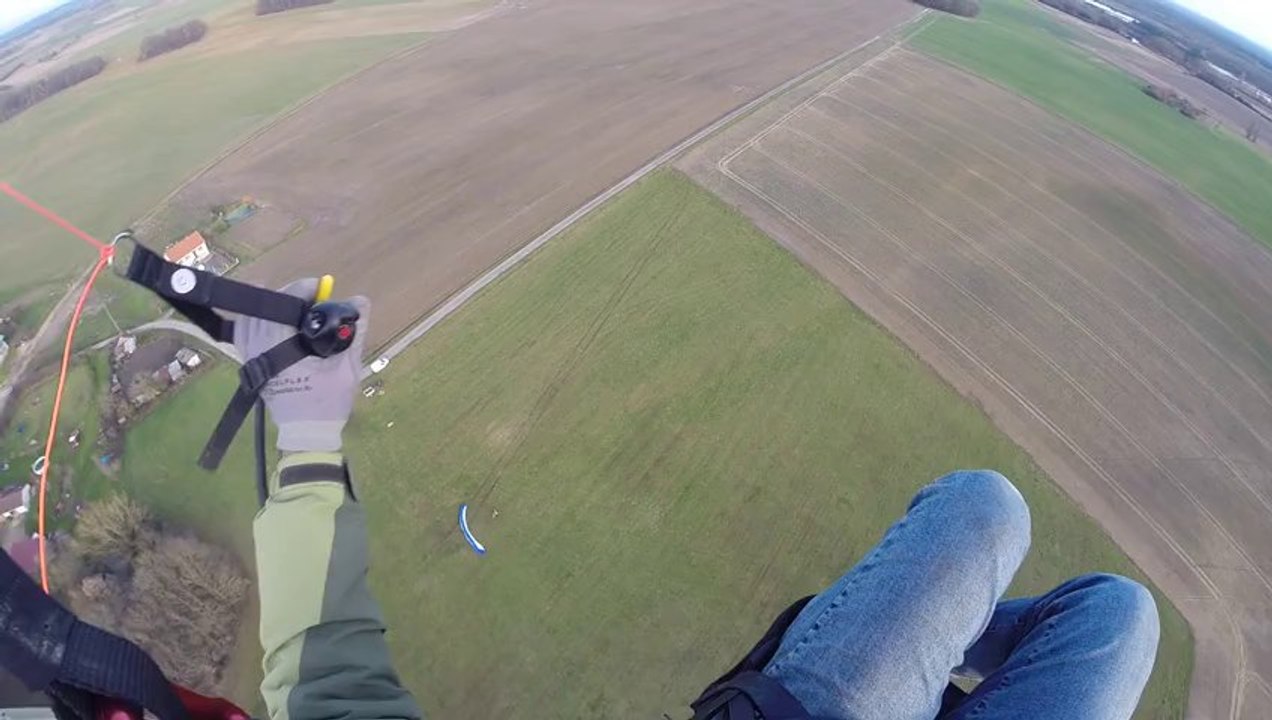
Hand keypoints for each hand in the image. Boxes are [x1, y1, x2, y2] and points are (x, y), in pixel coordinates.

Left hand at [233, 278, 368, 452]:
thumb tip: (361, 301)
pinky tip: (266, 313)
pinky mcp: (250, 364)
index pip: (285, 307)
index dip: (300, 290)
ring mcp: (252, 358)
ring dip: (269, 305)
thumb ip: (353, 332)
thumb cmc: (328, 403)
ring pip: (251, 319)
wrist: (307, 432)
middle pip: (267, 308)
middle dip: (288, 295)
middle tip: (311, 294)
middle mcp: (263, 351)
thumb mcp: (348, 368)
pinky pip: (243, 334)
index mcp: (285, 351)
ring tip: (290, 300)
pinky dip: (252, 320)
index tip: (318, 287)